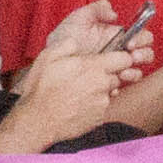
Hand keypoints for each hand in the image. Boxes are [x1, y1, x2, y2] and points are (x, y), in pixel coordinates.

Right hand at [16, 4, 140, 134]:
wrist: (38, 121)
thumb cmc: (41, 89)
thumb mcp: (48, 58)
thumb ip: (67, 45)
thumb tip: (76, 41)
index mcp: (93, 67)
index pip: (124, 59)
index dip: (119, 57)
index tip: (110, 59)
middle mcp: (102, 85)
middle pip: (117, 76)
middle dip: (106, 74)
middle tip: (85, 77)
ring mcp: (102, 103)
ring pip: (108, 92)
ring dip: (98, 91)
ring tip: (77, 93)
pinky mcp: (99, 118)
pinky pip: (101, 108)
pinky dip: (93, 105)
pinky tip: (76, 105)